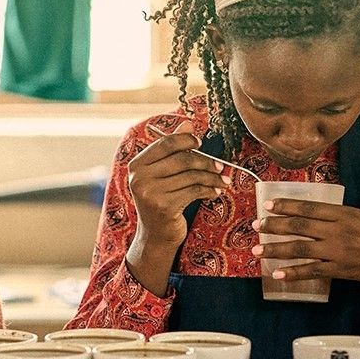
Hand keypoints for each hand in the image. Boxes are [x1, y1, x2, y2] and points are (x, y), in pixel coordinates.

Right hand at [127, 123, 225, 252]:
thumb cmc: (161, 199)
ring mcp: (151, 193)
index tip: (201, 143)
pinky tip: (216, 191)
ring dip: (212, 177)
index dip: (185, 140)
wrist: (156, 234)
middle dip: (205, 161)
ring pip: (191, 176)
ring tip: (223, 180)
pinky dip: (209, 190)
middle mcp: (140, 178)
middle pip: (181, 159)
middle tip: (221, 165)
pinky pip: (194, 191)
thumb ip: (173, 149)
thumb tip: (187, 124)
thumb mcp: (162, 174)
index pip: (165, 144)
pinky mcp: (165, 206)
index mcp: (137, 165)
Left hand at [253, 198, 359, 288]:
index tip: (268, 205)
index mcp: (342, 213)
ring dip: (276, 250)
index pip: (307, 207)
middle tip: (255, 226)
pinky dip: (293, 273)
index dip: (286, 206)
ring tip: (257, 251)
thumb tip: (312, 216)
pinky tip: (277, 274)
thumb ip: (336, 216)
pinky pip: (312, 271)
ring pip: (300, 248)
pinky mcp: (340, 270)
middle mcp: (337, 230)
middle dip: (274, 226)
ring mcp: (337, 251)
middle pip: (299, 226)